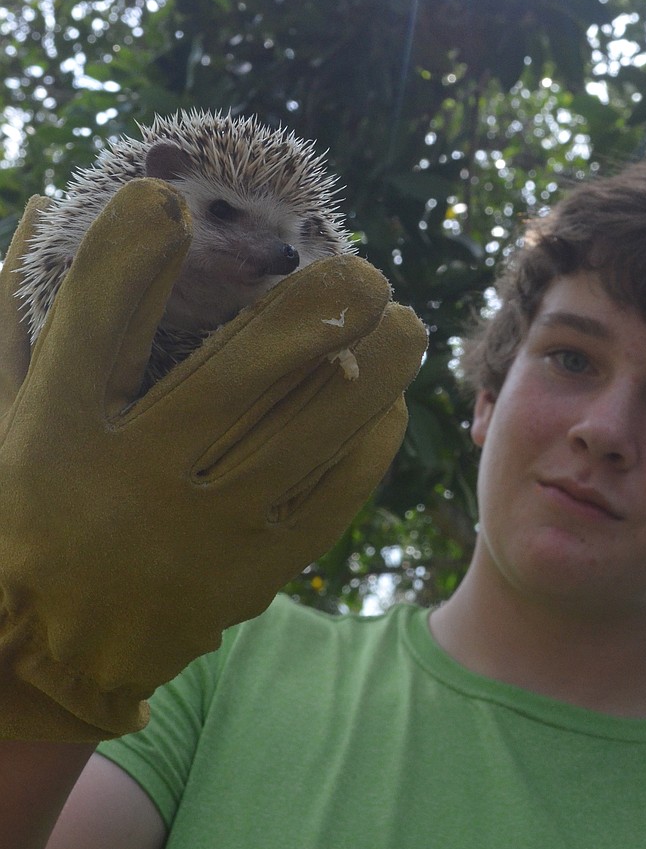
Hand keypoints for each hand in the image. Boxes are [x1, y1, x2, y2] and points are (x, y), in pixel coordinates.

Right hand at [0, 179, 425, 739]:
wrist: (50, 648)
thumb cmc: (30, 510)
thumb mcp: (7, 414)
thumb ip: (20, 315)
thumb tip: (46, 205)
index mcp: (60, 429)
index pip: (97, 317)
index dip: (131, 246)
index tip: (168, 200)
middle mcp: (137, 474)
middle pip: (250, 365)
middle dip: (322, 301)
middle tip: (363, 266)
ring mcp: (205, 529)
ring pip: (316, 426)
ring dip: (377, 363)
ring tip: (403, 320)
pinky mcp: (254, 571)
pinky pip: (335, 494)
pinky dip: (371, 440)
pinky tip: (387, 404)